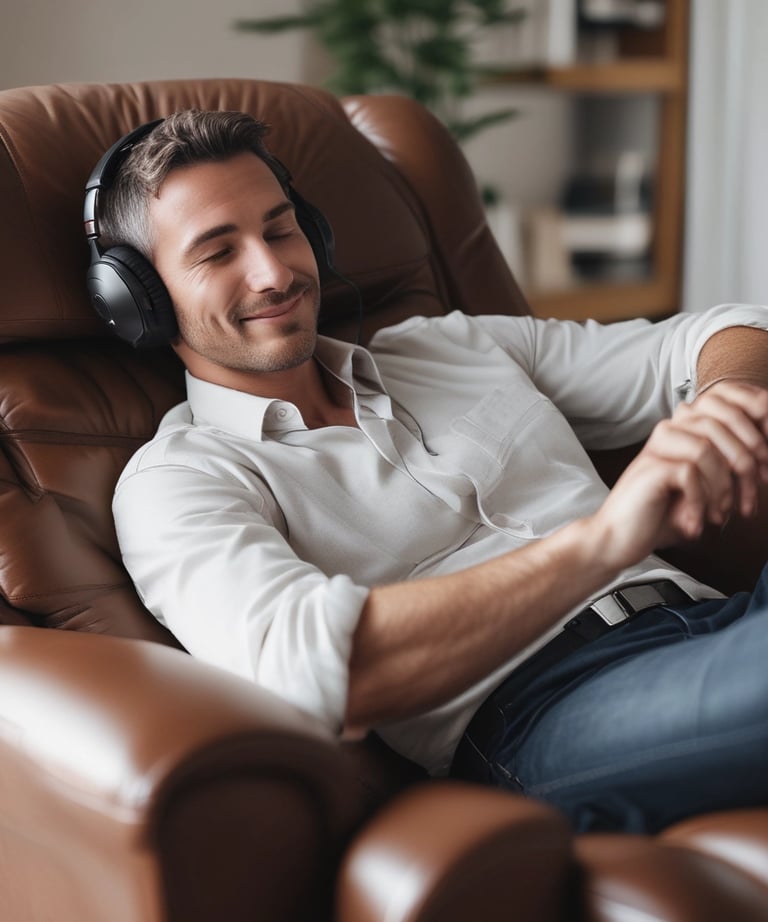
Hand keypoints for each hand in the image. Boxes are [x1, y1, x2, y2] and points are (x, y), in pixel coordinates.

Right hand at [592, 381, 767, 569]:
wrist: (617, 539)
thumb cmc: (659, 518)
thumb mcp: (702, 491)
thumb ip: (726, 472)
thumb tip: (764, 464)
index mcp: (684, 430)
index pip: (730, 415)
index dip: (756, 442)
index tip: (764, 480)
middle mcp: (670, 431)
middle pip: (723, 428)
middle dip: (746, 470)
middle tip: (748, 508)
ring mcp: (658, 447)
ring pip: (709, 450)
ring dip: (722, 490)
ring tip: (716, 518)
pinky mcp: (652, 467)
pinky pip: (691, 473)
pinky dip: (700, 503)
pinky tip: (694, 525)